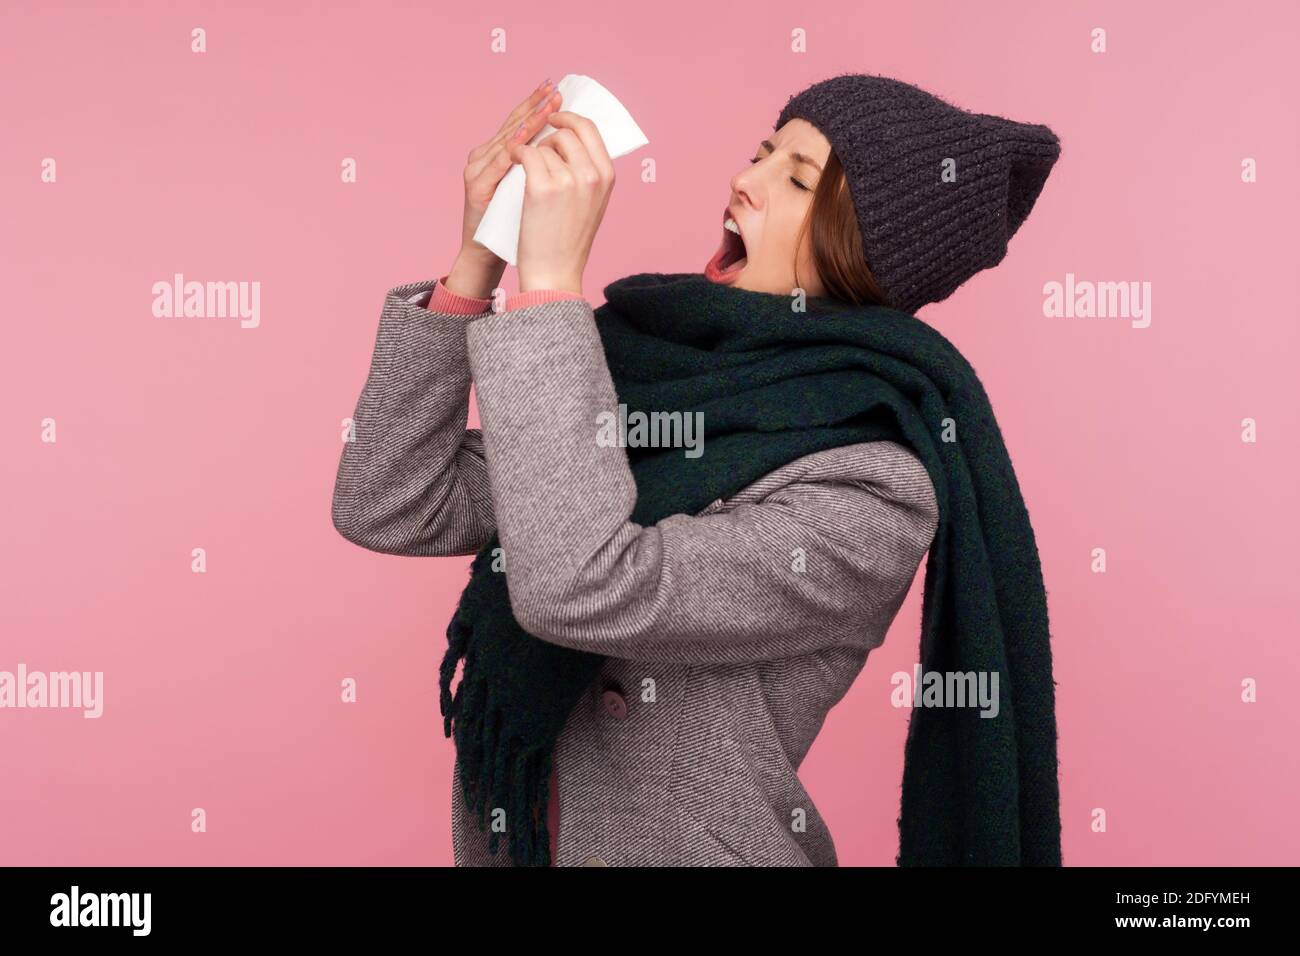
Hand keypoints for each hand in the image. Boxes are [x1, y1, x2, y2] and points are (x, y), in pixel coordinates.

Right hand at [450, 80, 563, 295]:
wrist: (489, 253)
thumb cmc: (517, 224)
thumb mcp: (534, 190)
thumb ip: (544, 167)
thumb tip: (574, 148)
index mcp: (498, 153)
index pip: (521, 122)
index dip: (538, 104)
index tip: (557, 89)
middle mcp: (484, 155)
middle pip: (513, 124)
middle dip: (535, 106)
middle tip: (553, 90)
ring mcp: (477, 170)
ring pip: (505, 139)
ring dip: (526, 122)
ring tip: (544, 108)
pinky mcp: (475, 188)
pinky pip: (496, 166)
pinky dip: (512, 151)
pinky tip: (527, 142)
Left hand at [508, 111, 615, 295]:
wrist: (555, 272)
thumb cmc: (569, 241)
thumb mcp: (592, 203)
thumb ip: (589, 173)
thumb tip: (574, 142)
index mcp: (607, 176)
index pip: (590, 129)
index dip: (569, 118)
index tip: (554, 118)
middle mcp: (591, 175)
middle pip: (567, 132)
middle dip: (548, 135)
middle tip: (537, 151)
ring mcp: (568, 180)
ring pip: (545, 145)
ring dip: (531, 150)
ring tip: (526, 170)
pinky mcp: (542, 187)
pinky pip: (526, 153)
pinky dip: (516, 152)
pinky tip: (512, 159)